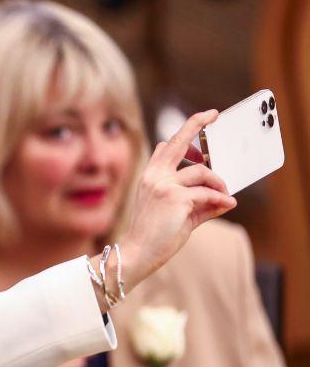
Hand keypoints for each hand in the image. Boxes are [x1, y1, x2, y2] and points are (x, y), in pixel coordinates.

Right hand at [120, 110, 236, 291]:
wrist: (138, 252)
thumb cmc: (155, 235)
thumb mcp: (179, 213)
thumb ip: (200, 202)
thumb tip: (226, 198)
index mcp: (151, 175)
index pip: (167, 145)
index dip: (185, 132)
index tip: (201, 119)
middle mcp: (155, 175)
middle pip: (178, 141)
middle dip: (196, 123)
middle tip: (213, 114)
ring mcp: (163, 184)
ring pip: (202, 171)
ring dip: (220, 183)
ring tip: (226, 196)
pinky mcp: (175, 197)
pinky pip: (207, 193)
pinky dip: (220, 199)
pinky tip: (228, 204)